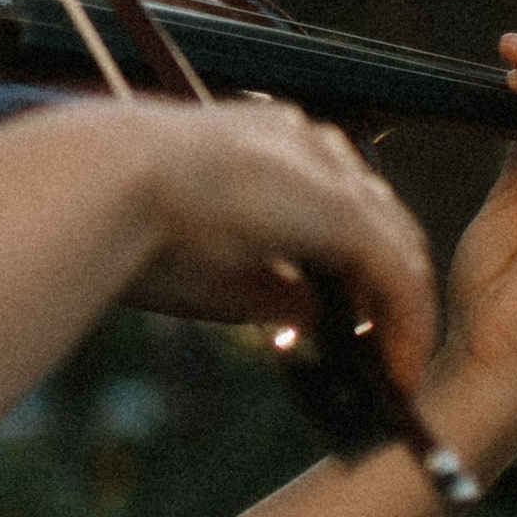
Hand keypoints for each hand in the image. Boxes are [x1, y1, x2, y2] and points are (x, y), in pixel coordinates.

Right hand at [117, 98, 441, 386]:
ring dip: (402, 313)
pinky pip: (399, 277)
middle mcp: (306, 146)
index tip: (338, 321)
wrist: (109, 187)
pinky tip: (396, 372)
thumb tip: (317, 315)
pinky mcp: (345, 212)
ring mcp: (330, 173)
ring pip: (395, 249)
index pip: (329, 202)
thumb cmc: (133, 223)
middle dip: (381, 290)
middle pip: (375, 222)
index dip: (343, 264)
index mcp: (266, 144)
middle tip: (380, 351)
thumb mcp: (216, 265)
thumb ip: (273, 286)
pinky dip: (407, 326)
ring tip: (394, 371)